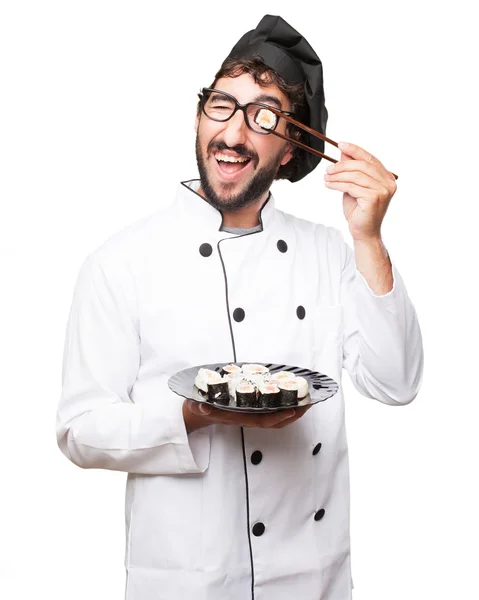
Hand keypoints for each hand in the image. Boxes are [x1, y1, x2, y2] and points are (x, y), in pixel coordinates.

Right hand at [183, 399, 311, 432]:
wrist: (196, 413)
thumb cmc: (198, 407)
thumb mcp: (196, 405)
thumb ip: (199, 407)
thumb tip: (203, 408)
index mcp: (237, 417)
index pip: (261, 420)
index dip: (278, 417)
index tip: (292, 410)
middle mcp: (246, 417)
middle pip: (275, 421)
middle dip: (293, 414)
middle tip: (308, 404)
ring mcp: (250, 415)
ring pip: (275, 417)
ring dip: (292, 411)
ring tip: (306, 401)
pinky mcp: (251, 410)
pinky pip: (271, 411)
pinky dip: (283, 406)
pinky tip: (290, 397)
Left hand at [323, 142, 396, 241]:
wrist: (363, 232)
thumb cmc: (359, 211)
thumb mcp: (353, 186)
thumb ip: (351, 170)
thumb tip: (344, 153)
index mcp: (386, 178)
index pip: (370, 158)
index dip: (355, 150)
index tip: (341, 144)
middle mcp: (388, 183)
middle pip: (362, 166)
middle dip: (342, 165)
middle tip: (328, 168)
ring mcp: (383, 191)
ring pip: (356, 176)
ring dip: (338, 175)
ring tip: (326, 177)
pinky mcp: (374, 198)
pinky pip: (352, 186)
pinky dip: (337, 184)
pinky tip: (329, 185)